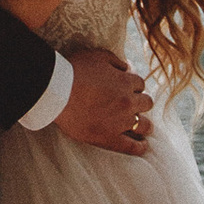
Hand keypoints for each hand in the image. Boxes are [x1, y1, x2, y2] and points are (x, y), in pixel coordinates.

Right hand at [56, 42, 154, 156]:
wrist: (57, 92)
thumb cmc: (74, 71)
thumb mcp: (97, 56)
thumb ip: (115, 61)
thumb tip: (126, 67)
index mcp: (126, 82)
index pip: (140, 83)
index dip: (133, 85)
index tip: (126, 87)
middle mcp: (128, 102)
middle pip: (146, 103)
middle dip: (140, 101)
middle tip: (131, 104)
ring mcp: (120, 122)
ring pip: (144, 124)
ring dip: (144, 123)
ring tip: (142, 125)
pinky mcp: (109, 138)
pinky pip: (132, 147)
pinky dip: (140, 147)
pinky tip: (143, 145)